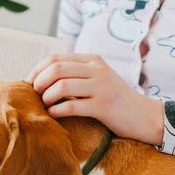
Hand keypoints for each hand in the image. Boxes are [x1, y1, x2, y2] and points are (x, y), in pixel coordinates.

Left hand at [27, 54, 163, 145]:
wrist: (145, 116)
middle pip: (56, 69)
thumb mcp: (99, 79)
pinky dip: (57, 111)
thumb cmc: (116, 100)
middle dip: (39, 82)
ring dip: (47, 97)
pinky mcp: (104, 107)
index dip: (37, 70)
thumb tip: (42, 77)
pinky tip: (54, 115)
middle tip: (35, 95)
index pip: (56, 58)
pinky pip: (72, 106)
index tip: (30, 84)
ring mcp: (102, 87)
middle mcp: (98, 70)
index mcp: (93, 60)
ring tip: (45, 106)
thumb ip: (77, 74)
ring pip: (61, 86)